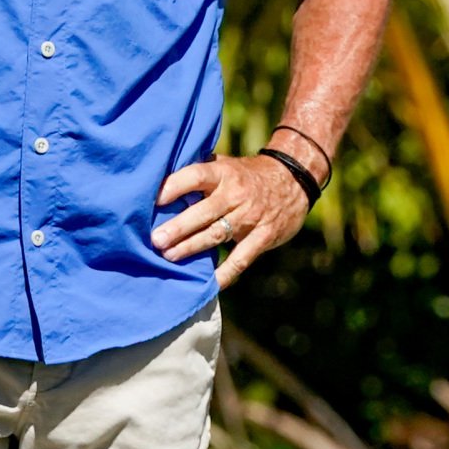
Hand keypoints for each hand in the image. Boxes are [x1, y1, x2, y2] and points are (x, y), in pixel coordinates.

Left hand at [152, 154, 310, 287]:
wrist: (294, 179)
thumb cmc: (247, 175)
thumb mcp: (226, 165)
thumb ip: (199, 172)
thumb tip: (160, 179)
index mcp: (223, 173)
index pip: (196, 176)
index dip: (175, 186)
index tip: (155, 200)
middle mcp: (236, 194)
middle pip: (204, 212)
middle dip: (179, 227)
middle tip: (156, 240)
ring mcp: (250, 217)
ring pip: (217, 235)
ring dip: (192, 247)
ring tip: (170, 257)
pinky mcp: (263, 236)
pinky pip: (242, 258)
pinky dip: (226, 272)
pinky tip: (210, 283)